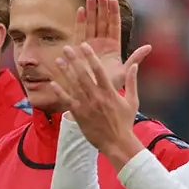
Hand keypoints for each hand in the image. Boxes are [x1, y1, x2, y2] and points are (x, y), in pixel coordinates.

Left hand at [51, 43, 143, 166]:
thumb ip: (132, 82)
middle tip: (66, 48)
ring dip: (65, 72)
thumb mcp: (132, 101)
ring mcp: (87, 106)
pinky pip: (68, 101)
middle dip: (74, 60)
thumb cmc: (125, 122)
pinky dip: (60, 92)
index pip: (98, 70)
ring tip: (58, 61)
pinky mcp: (79, 115)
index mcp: (110, 92)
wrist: (117, 142)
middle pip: (83, 74)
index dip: (90, 56)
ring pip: (73, 85)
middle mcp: (97, 97)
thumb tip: (135, 66)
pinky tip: (53, 83)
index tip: (84, 46)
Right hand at [73, 0, 151, 99]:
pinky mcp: (78, 50)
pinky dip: (79, 22)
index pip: (114, 26)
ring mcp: (89, 46)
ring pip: (90, 25)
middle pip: (102, 22)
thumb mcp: (124, 72)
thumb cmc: (109, 86)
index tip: (113, 0)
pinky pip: (79, 33)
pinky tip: (80, 10)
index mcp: (113, 48)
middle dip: (101, 7)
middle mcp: (101, 44)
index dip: (113, 13)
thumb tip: (149, 46)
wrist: (93, 97)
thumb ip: (135, 59)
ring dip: (90, 11)